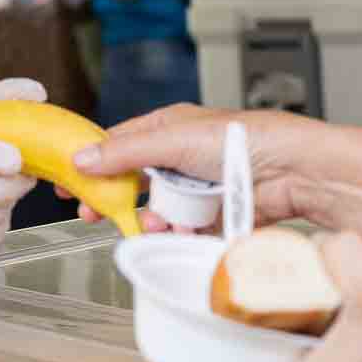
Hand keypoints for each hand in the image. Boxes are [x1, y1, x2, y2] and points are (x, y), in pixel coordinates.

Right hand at [68, 105, 318, 228]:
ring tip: (156, 224)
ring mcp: (196, 186)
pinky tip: (182, 231)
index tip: (68, 183)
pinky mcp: (212, 213)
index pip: (119, 144)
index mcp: (168, 128)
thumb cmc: (245, 139)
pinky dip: (179, 233)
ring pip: (157, 209)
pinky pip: (182, 228)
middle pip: (134, 182)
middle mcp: (181, 156)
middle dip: (115, 200)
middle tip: (94, 213)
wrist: (292, 170)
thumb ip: (126, 152)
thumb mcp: (173, 140)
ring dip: (152, 220)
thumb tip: (83, 159)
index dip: (92, 163)